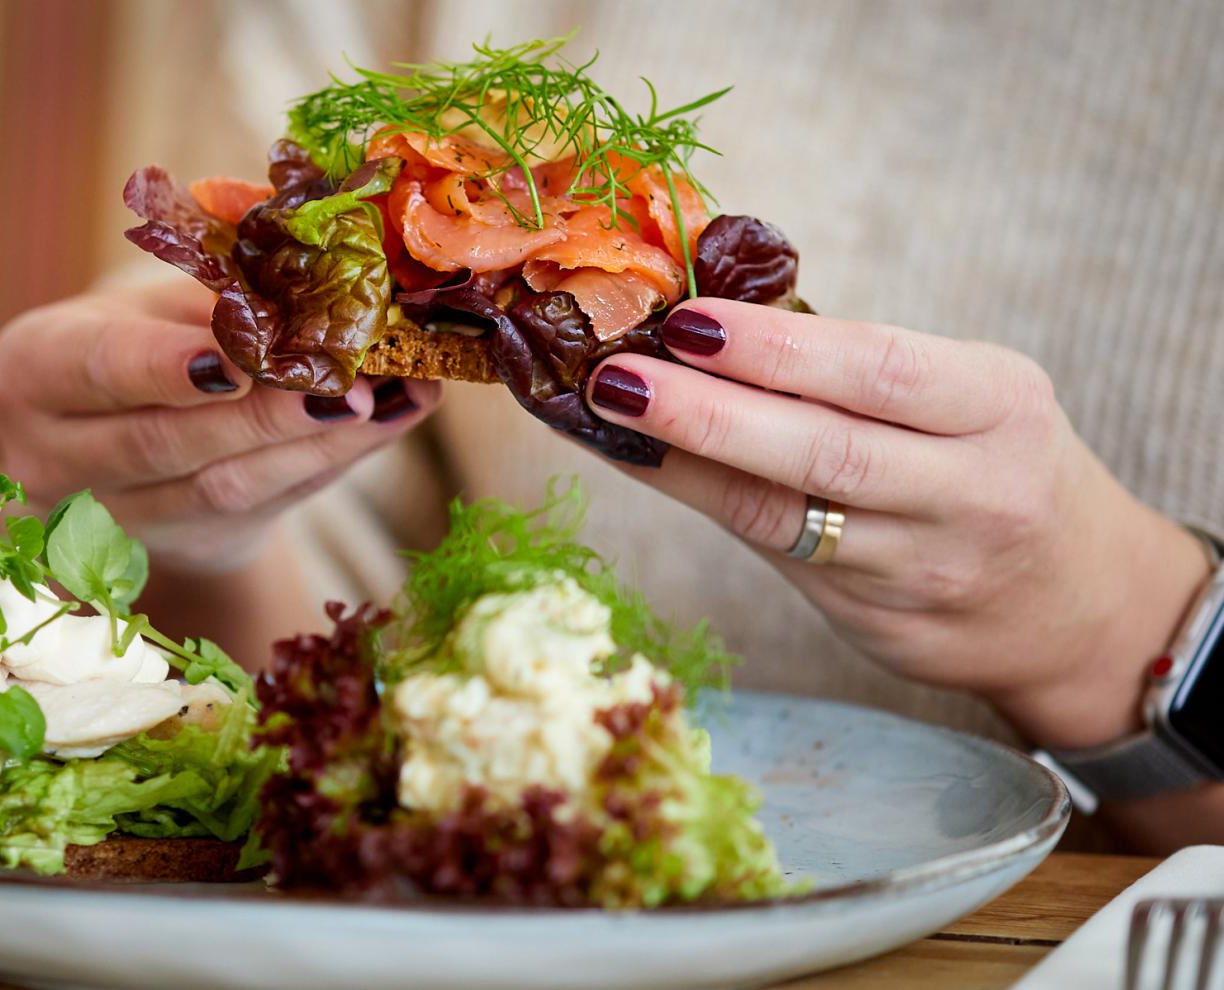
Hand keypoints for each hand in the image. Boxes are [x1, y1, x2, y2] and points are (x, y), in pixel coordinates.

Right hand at [0, 279, 440, 573]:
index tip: (240, 359)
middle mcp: (51, 459)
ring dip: (315, 446)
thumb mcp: (155, 304)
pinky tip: (387, 424)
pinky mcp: (178, 548)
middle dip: (264, 415)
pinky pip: (262, 511)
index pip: (98, 371)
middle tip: (346, 383)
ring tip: (390, 400)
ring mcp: (110, 521)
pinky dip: (329, 465)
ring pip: (221, 490)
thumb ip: (216, 299)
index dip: (167, 369)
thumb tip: (320, 287)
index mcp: (29, 372)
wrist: (123, 433)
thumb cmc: (141, 339)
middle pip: (164, 443)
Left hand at [584, 299, 1210, 749]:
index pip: (879, 370)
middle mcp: (972, 489)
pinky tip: (642, 464)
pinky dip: (701, 503)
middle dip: (710, 410)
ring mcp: (925, 568)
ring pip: (786, 514)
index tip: (687, 319)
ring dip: (684, 461)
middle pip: (825, 450)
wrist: (1081, 609)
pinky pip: (772, 556)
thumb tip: (704, 311)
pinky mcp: (882, 622)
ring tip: (605, 411)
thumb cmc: (992, 466)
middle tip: (617, 371)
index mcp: (998, 405)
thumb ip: (855, 368)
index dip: (778, 350)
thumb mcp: (968, 397)